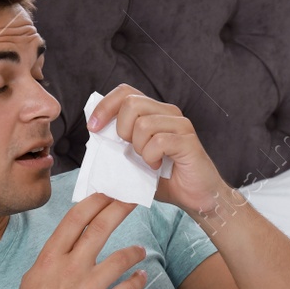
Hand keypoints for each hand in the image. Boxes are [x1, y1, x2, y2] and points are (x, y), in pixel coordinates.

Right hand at [1, 192, 147, 288]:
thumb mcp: (34, 277)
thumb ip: (54, 257)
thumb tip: (72, 239)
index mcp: (50, 258)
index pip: (76, 218)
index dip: (96, 200)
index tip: (109, 191)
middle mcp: (70, 268)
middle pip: (101, 228)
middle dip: (121, 208)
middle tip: (135, 199)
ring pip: (122, 257)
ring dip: (135, 251)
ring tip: (140, 250)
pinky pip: (128, 288)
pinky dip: (137, 281)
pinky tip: (140, 277)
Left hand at [87, 84, 237, 218]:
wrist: (196, 197)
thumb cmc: (166, 178)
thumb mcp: (134, 157)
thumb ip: (118, 141)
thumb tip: (94, 131)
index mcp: (154, 111)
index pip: (125, 92)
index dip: (105, 106)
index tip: (93, 128)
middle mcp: (168, 112)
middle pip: (131, 103)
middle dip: (122, 130)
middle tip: (130, 150)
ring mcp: (180, 124)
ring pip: (143, 124)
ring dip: (139, 149)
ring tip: (148, 161)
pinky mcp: (187, 140)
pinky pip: (158, 142)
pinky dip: (151, 158)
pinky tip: (157, 167)